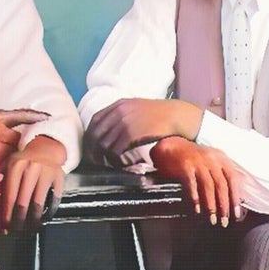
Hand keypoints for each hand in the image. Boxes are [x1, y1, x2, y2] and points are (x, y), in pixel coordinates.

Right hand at [0, 109, 48, 182]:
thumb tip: (18, 123)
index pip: (20, 115)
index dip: (36, 116)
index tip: (48, 117)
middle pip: (20, 137)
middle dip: (16, 143)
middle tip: (5, 147)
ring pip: (14, 150)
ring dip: (10, 154)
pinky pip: (7, 162)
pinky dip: (3, 164)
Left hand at [0, 135, 65, 230]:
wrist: (46, 147)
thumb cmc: (24, 159)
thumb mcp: (9, 162)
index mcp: (16, 166)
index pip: (10, 195)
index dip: (7, 213)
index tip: (5, 225)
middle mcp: (31, 169)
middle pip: (23, 202)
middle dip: (18, 220)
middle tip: (16, 231)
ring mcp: (46, 173)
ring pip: (38, 203)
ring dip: (33, 219)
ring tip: (30, 228)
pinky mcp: (59, 177)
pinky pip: (54, 199)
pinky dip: (49, 211)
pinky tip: (44, 217)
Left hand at [86, 98, 202, 159]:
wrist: (178, 116)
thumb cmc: (160, 115)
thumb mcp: (137, 109)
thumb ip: (122, 116)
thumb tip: (110, 132)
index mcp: (118, 105)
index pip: (95, 121)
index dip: (90, 137)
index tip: (91, 148)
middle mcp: (118, 112)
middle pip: (96, 134)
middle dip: (93, 150)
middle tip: (96, 162)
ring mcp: (124, 122)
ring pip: (103, 144)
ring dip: (105, 158)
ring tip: (112, 165)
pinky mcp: (132, 134)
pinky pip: (115, 151)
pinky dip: (115, 161)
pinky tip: (122, 165)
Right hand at [151, 137, 247, 226]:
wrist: (172, 146)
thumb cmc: (194, 158)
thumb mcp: (213, 160)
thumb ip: (224, 174)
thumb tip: (237, 195)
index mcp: (221, 158)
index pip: (233, 179)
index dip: (235, 197)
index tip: (236, 213)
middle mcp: (211, 159)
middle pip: (221, 185)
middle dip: (224, 205)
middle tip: (225, 221)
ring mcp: (198, 163)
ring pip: (208, 186)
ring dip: (211, 205)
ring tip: (212, 219)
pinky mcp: (185, 167)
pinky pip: (192, 185)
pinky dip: (195, 198)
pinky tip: (197, 210)